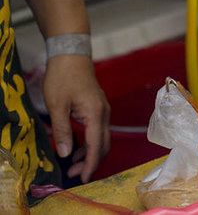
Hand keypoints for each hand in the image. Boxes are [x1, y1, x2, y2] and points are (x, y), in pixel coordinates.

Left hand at [43, 55, 109, 182]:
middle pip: (103, 144)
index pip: (96, 145)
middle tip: (73, 174)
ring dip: (90, 153)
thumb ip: (63, 130)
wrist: (71, 56)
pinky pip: (98, 130)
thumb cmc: (63, 78)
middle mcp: (104, 113)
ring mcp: (103, 110)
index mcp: (95, 113)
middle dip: (90, 162)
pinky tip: (76, 148)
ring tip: (72, 165)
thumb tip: (65, 154)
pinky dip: (90, 142)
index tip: (83, 178)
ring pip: (102, 138)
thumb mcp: (57, 105)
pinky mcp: (98, 108)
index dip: (90, 164)